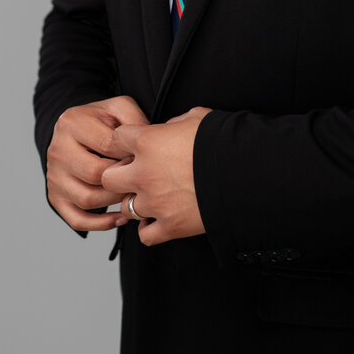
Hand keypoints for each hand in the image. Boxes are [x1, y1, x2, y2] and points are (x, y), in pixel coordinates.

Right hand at [46, 95, 147, 231]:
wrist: (75, 130)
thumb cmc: (101, 121)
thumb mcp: (117, 108)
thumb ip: (133, 119)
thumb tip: (145, 143)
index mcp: (72, 123)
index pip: (107, 145)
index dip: (130, 154)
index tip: (145, 158)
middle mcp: (58, 150)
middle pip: (95, 175)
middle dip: (123, 179)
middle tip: (140, 179)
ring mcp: (54, 176)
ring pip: (86, 199)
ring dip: (114, 201)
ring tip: (132, 195)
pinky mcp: (55, 196)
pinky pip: (76, 219)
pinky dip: (100, 224)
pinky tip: (120, 218)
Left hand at [101, 107, 211, 245]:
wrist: (245, 174)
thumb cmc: (222, 141)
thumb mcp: (198, 118)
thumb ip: (174, 123)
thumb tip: (168, 130)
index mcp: (148, 142)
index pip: (116, 139)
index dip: (126, 140)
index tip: (136, 144)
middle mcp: (144, 173)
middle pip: (108, 178)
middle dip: (119, 175)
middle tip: (136, 173)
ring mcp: (155, 203)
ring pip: (125, 208)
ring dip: (136, 202)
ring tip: (153, 197)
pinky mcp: (170, 226)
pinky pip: (145, 235)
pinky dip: (149, 229)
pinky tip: (159, 220)